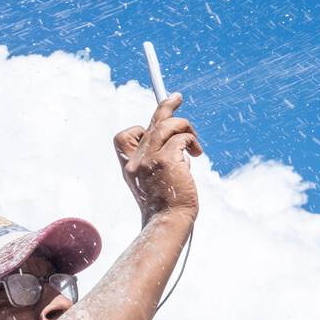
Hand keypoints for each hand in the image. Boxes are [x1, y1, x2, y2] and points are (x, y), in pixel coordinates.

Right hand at [113, 93, 202, 224]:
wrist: (168, 222)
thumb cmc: (167, 205)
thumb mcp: (156, 179)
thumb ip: (160, 160)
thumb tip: (177, 141)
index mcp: (130, 167)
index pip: (124, 138)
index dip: (140, 127)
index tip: (155, 121)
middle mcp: (136, 161)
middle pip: (150, 124)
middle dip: (165, 107)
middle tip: (177, 97)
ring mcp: (149, 159)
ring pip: (167, 125)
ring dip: (185, 128)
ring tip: (194, 143)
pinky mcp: (166, 160)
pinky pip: (182, 137)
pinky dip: (191, 141)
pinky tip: (196, 153)